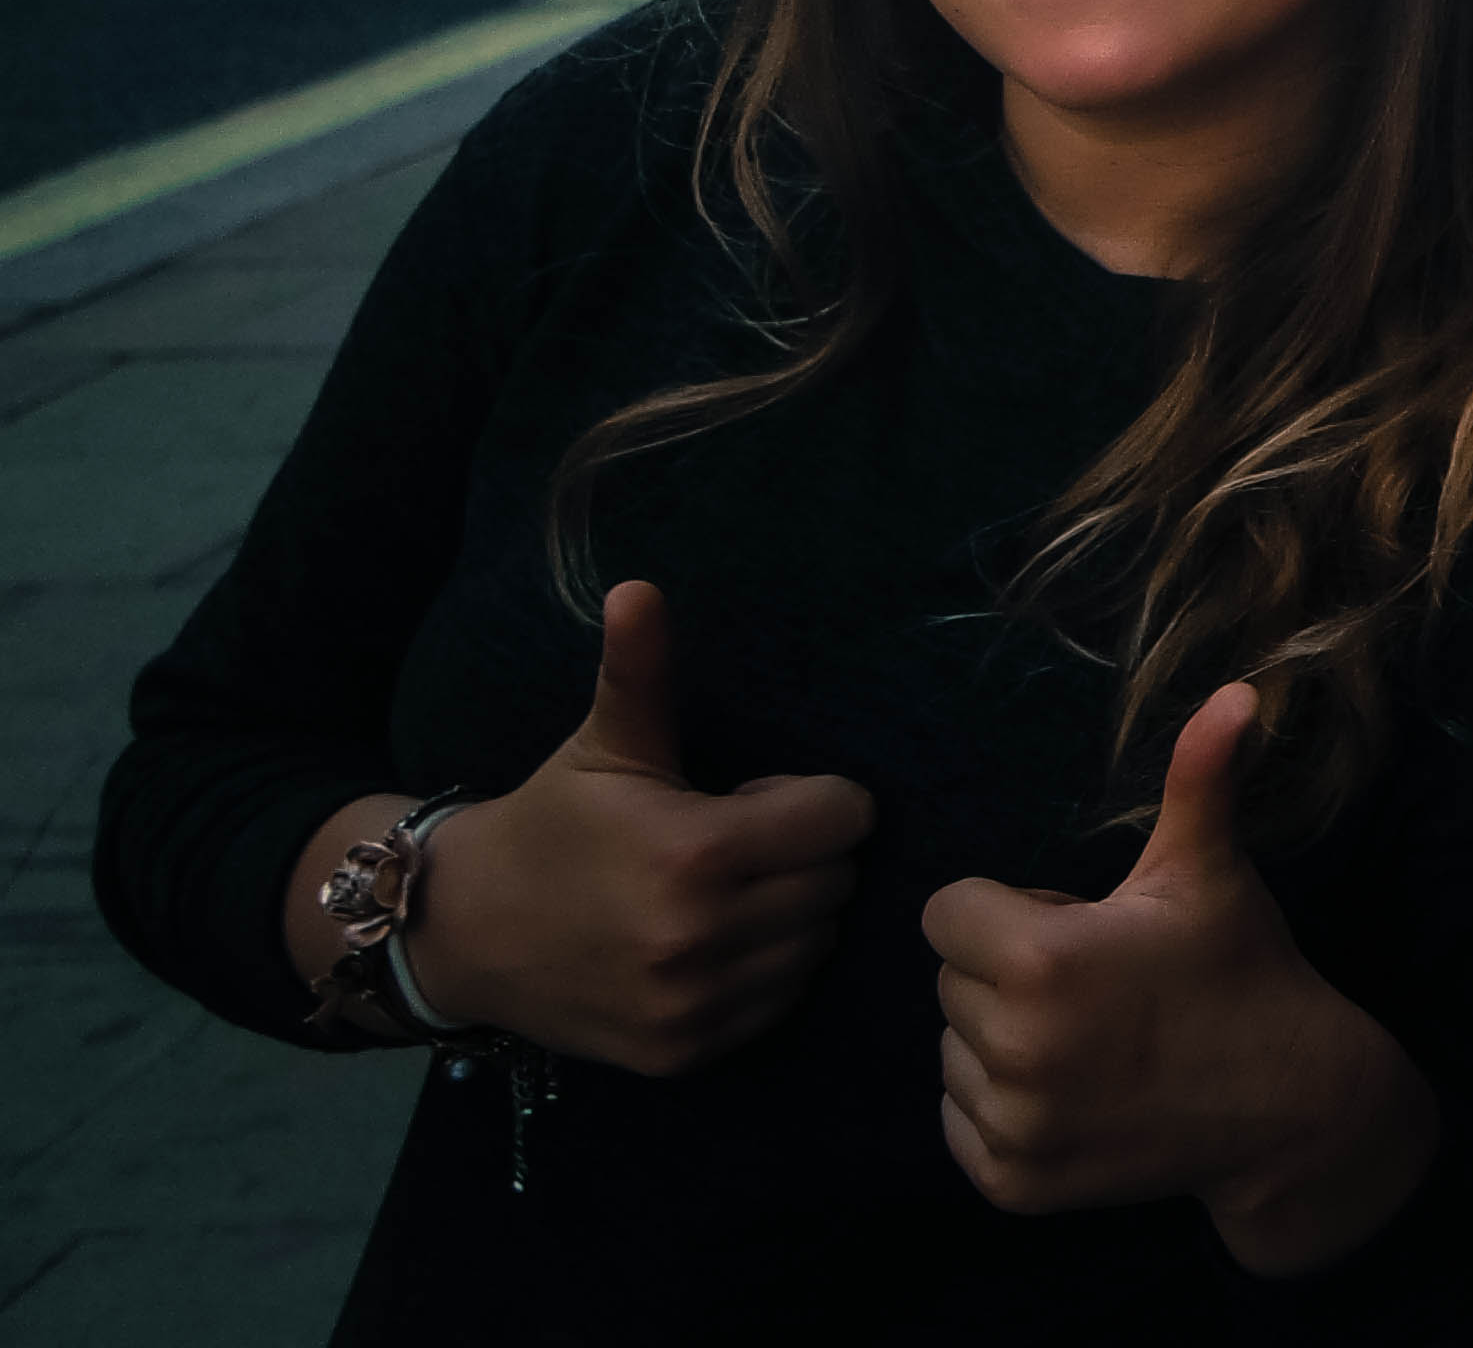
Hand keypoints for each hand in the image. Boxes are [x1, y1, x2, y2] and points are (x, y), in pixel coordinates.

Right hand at [386, 579, 872, 1075]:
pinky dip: (762, 971)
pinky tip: (706, 943)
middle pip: (836, 882)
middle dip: (803, 854)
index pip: (843, 818)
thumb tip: (639, 587)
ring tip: (719, 893)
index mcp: (696, 854)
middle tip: (735, 845)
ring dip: (788, 915)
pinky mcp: (684, 1053)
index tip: (752, 799)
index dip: (807, 799)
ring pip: (815, 945)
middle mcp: (702, 939)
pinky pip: (778, 1002)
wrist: (462, 932)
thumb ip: (639, 669)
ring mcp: (694, 1005)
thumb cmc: (552, 823)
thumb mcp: (603, 744)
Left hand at [923, 684, 1437, 1276]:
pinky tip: (1076, 1090)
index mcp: (1042, 960)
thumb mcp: (1209, 869)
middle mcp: (1014, 1049)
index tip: (1077, 925)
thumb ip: (1199, 775)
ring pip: (952, 1053)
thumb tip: (1239, 687)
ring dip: (1001, 1041)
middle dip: (1006, 973)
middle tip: (1096, 982)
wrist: (1290, 1104)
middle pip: (949, 981)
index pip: (946, 912)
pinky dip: (1002, 1108)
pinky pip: (958, 1122)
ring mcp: (1012, 1125)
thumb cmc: (1240, 969)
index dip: (1011, 909)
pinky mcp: (1012, 1183)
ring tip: (1088, 1037)